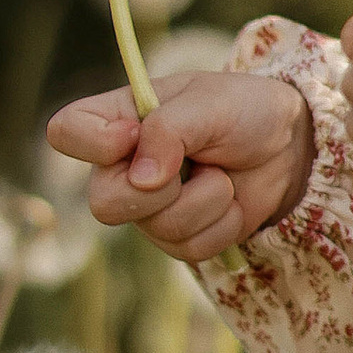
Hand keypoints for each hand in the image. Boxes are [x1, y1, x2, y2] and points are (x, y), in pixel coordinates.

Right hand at [45, 71, 313, 264]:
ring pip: (155, 228)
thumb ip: (170, 130)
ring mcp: (147, 207)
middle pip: (103, 202)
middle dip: (160, 191)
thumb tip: (143, 179)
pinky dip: (221, 224)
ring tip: (223, 175)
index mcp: (117, 118)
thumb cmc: (244, 110)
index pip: (65, 132)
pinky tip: (230, 201)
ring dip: (206, 201)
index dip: (94, 143)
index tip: (134, 134)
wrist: (287, 148)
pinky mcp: (178, 238)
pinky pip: (188, 248)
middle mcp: (122, 166)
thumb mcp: (210, 103)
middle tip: (196, 165)